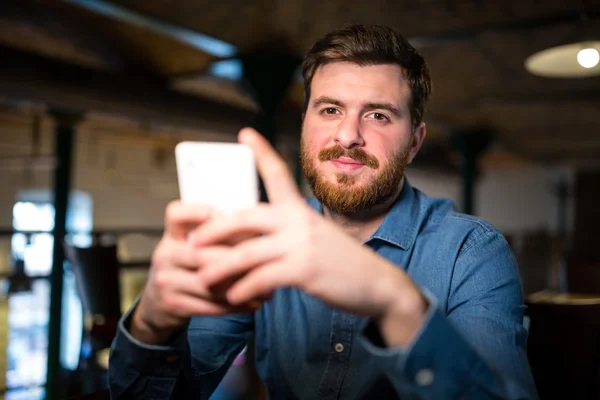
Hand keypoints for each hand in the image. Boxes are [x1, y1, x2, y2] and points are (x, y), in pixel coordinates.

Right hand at [131, 201, 257, 344]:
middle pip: (202, 254)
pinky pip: (209, 306)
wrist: (156, 304)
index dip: (197, 211)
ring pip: (209, 284)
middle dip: (237, 260)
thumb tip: (258, 231)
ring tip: (266, 291)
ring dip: (241, 288)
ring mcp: (165, 280)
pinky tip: (252, 305)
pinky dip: (234, 306)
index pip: (175, 214)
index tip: (222, 216)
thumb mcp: (190, 248)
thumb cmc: (186, 269)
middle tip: (265, 265)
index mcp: (172, 235)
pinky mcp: (172, 304)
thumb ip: (216, 238)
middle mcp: (165, 254)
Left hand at [191, 128, 426, 344]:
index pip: (279, 174)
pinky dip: (243, 289)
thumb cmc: (344, 263)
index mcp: (301, 210)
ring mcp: (302, 244)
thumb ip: (291, 234)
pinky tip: (234, 297)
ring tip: (204, 279)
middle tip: (192, 240)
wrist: (378, 284)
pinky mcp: (304, 270)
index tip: (245, 133)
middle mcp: (300, 221)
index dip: (261, 152)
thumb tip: (258, 244)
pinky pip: (262, 278)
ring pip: (247, 252)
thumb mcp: (318, 238)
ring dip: (220, 268)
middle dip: (214, 228)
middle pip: (246, 217)